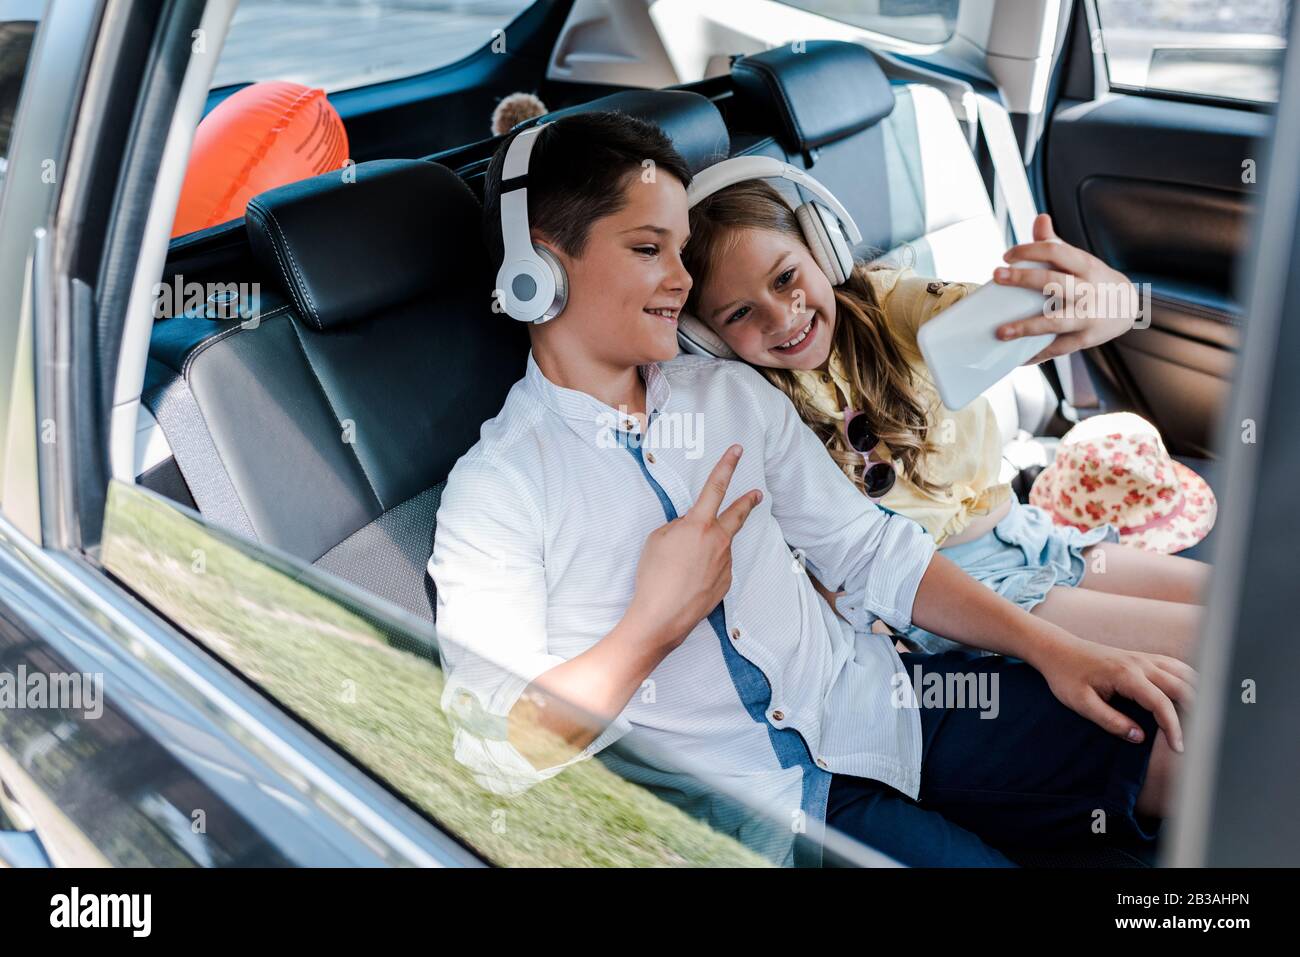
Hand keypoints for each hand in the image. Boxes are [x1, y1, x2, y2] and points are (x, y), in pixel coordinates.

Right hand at [627, 445, 760, 649]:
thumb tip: (691, 527)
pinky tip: (689, 580)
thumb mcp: (657, 539)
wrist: (662, 616)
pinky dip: (705, 569)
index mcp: (698, 525)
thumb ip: (679, 526)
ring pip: (719, 546)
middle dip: (747, 501)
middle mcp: (718, 541)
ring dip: (707, 549)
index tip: (737, 451)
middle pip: (738, 514)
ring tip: (682, 566)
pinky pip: (717, 567)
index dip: (726, 466)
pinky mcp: (726, 582)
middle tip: (757, 493)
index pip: (715, 487)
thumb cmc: (654, 575)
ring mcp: (725, 563)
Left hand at [992, 213, 1140, 363]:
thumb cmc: (1093, 280)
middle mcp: (1088, 290)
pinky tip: (1017, 357)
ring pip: (1055, 321)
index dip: (1030, 250)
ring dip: (1026, 327)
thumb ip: (1055, 243)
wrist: (1129, 306)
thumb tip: (1039, 219)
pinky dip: (1037, 354)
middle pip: (1053, 282)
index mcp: (1086, 266)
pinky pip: (1058, 348)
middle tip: (996, 276)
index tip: (1006, 256)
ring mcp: (1088, 316)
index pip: (1056, 251)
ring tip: (1000, 332)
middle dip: (1023, 279)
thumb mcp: (1079, 260)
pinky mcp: (1086, 339)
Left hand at [1030, 632, 1195, 751]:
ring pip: (1184, 673)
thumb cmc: (1066, 677)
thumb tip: (1140, 737)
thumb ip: (1111, 721)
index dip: (1173, 728)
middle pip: (1182, 687)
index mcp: (1126, 675)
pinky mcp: (1144, 658)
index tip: (1179, 749)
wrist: (1058, 650)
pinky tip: (1192, 696)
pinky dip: (1189, 681)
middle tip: (1199, 738)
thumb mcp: (1081, 703)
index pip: (1161, 703)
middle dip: (1196, 713)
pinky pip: (1175, 667)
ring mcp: (1144, 658)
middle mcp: (1141, 663)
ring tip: (1201, 721)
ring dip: (1197, 695)